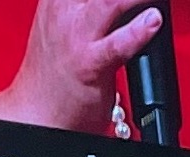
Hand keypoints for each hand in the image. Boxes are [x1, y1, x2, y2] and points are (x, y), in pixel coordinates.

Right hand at [0, 0, 162, 132]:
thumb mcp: (65, 22)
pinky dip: (138, 32)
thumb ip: (91, 7)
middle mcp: (63, 9)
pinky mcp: (90, 63)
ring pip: (110, 2)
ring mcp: (76, 35)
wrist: (35, 113)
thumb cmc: (55, 72)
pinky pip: (118, 44)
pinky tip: (153, 21)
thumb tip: (127, 4)